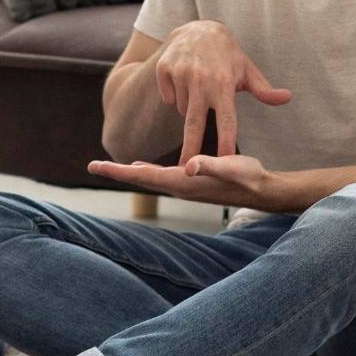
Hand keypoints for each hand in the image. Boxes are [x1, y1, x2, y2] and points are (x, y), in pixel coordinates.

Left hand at [87, 152, 293, 211]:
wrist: (262, 191)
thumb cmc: (247, 177)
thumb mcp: (230, 166)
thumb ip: (209, 165)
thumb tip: (188, 165)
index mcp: (182, 182)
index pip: (142, 175)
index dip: (118, 169)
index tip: (94, 165)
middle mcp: (180, 187)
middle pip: (141, 178)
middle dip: (117, 171)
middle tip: (92, 165)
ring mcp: (185, 187)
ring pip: (150, 179)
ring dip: (130, 172)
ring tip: (114, 167)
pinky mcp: (192, 184)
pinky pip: (161, 178)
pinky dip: (147, 171)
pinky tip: (144, 167)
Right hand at [153, 20, 291, 166]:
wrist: (198, 29)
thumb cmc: (228, 56)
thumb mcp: (247, 70)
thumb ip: (264, 90)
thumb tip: (287, 97)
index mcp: (223, 84)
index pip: (226, 120)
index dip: (226, 142)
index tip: (225, 162)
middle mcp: (201, 81)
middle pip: (194, 124)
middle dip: (190, 150)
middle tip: (186, 172)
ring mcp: (181, 74)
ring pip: (183, 110)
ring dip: (190, 110)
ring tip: (200, 90)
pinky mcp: (164, 70)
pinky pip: (169, 97)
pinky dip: (175, 96)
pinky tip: (185, 81)